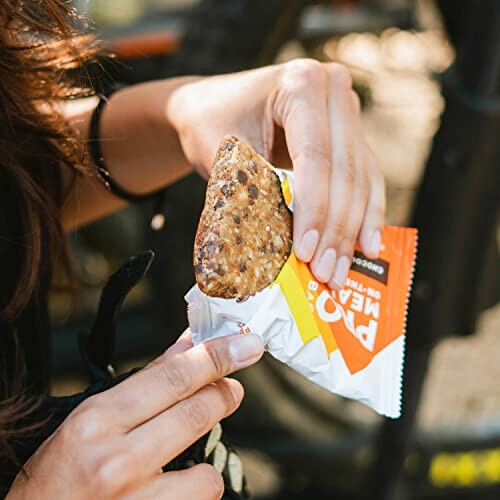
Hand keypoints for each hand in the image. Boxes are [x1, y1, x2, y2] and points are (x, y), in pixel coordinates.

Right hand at [7, 331, 263, 499]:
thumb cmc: (58, 476)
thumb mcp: (92, 419)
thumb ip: (146, 381)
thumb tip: (188, 346)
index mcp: (96, 420)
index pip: (172, 376)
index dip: (216, 356)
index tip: (244, 345)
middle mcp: (115, 461)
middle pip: (196, 412)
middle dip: (225, 393)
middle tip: (232, 388)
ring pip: (206, 471)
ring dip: (205, 457)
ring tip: (186, 455)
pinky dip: (196, 491)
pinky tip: (175, 489)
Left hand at [168, 59, 385, 288]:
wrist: (210, 107)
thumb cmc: (210, 126)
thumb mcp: (226, 156)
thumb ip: (259, 193)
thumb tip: (289, 252)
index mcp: (299, 83)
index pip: (314, 157)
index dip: (314, 210)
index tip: (306, 253)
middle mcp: (332, 89)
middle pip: (344, 170)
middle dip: (336, 229)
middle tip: (327, 274)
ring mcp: (346, 109)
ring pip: (361, 178)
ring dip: (353, 229)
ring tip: (342, 271)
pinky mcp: (349, 132)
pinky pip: (366, 176)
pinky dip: (365, 213)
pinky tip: (365, 245)